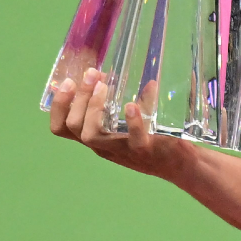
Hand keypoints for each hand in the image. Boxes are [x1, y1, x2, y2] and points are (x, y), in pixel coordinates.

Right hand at [49, 67, 193, 181]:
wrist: (181, 166)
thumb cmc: (155, 143)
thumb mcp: (137, 123)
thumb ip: (137, 105)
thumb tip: (147, 80)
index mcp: (97, 137)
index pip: (62, 128)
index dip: (59, 106)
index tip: (68, 82)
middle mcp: (103, 146)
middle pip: (74, 126)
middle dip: (78, 98)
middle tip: (91, 74)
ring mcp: (121, 150)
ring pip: (91, 136)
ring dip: (94, 107)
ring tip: (104, 85)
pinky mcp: (145, 151)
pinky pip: (134, 139)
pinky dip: (132, 122)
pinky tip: (131, 105)